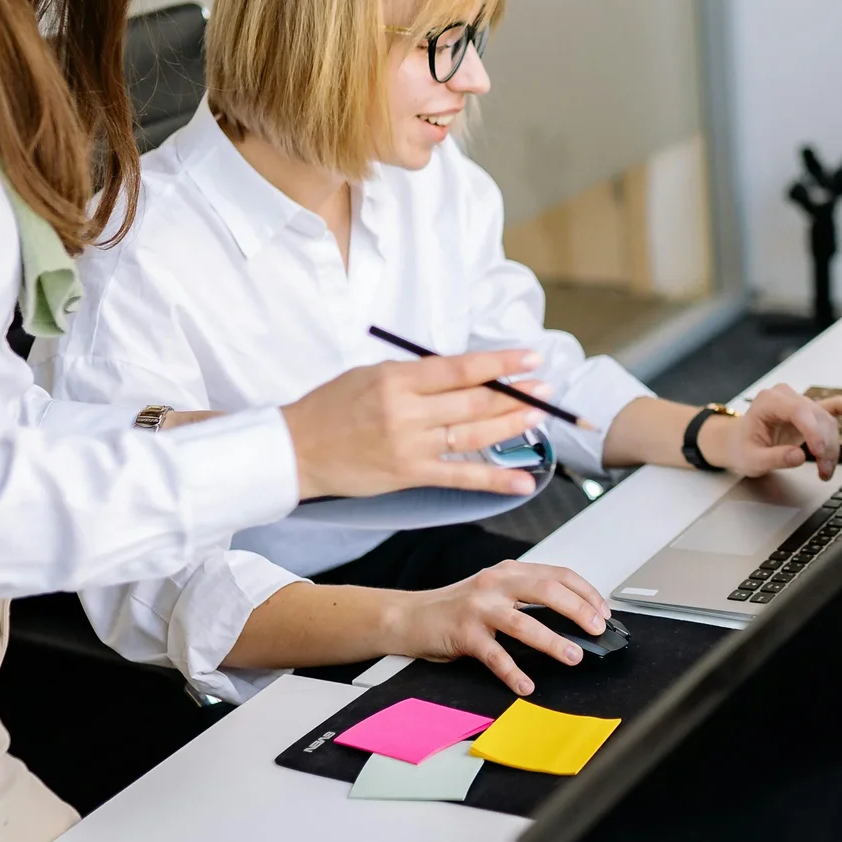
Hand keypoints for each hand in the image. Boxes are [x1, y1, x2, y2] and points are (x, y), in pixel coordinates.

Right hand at [282, 351, 549, 500]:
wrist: (295, 452)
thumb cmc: (330, 408)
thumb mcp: (369, 375)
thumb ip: (415, 376)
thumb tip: (465, 374)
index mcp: (396, 379)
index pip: (460, 368)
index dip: (500, 364)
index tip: (530, 359)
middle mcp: (406, 411)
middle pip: (474, 402)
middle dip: (515, 394)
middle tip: (545, 390)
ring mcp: (410, 446)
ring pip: (473, 435)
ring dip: (511, 427)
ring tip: (538, 418)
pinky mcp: (410, 475)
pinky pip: (461, 477)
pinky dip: (495, 480)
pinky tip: (523, 481)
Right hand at [384, 560, 610, 696]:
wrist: (409, 616)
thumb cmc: (456, 608)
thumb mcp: (495, 592)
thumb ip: (526, 598)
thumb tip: (572, 618)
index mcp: (509, 572)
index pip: (558, 574)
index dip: (586, 592)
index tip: (603, 611)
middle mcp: (496, 584)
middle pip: (548, 591)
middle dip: (578, 610)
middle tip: (596, 629)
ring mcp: (479, 608)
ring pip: (524, 623)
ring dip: (553, 641)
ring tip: (573, 656)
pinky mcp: (464, 633)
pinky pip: (494, 655)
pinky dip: (513, 672)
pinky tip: (526, 684)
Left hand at [701, 384, 841, 479]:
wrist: (737, 442)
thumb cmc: (742, 448)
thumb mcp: (751, 460)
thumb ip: (774, 458)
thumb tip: (798, 457)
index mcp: (769, 401)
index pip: (799, 411)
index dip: (813, 431)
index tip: (818, 453)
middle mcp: (787, 397)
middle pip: (817, 418)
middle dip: (825, 446)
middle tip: (824, 471)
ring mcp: (800, 402)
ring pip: (828, 422)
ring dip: (832, 447)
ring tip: (826, 470)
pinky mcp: (810, 411)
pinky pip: (835, 407)